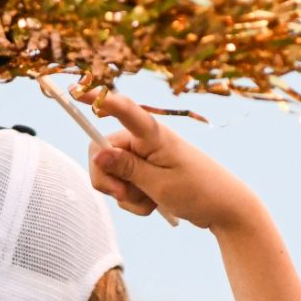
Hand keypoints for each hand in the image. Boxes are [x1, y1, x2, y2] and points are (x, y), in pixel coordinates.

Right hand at [82, 89, 265, 232]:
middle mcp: (146, 142)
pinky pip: (126, 188)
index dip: (98, 100)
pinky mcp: (147, 174)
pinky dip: (134, 201)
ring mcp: (146, 158)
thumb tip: (97, 153)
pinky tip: (154, 205)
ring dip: (126, 195)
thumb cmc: (198, 192)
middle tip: (123, 195)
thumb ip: (126, 169)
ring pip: (113, 175)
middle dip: (107, 179)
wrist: (225, 210)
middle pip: (103, 153)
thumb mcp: (159, 184)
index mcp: (153, 136)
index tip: (75, 90)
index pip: (123, 111)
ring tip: (151, 201)